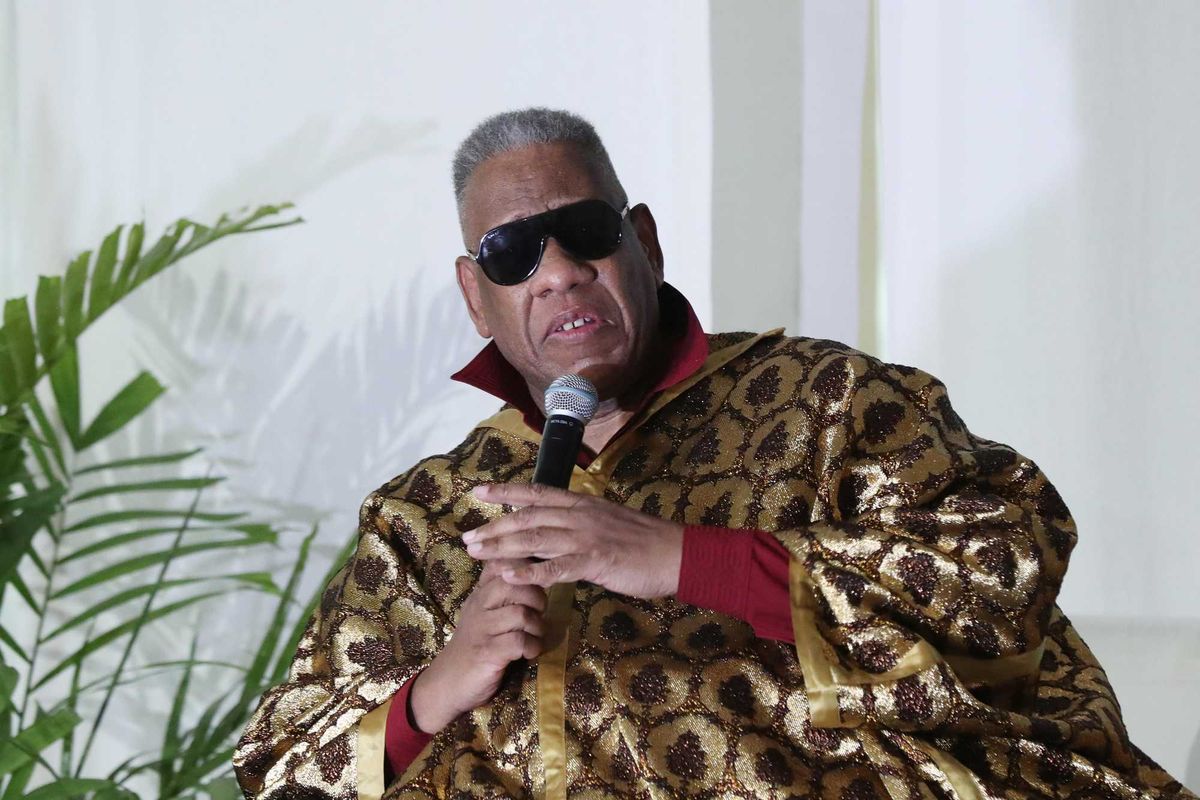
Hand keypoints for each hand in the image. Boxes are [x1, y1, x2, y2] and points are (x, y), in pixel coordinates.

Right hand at [408, 557, 544, 733]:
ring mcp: (481, 629)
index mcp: (480, 594)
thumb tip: (531, 572)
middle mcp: (478, 606)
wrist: (446, 684)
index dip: (524, 566)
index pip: (500, 563)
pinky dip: (532, 647)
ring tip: (535, 636)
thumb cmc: (473, 646)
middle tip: (540, 612)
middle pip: (513, 583)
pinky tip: (529, 653)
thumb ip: (501, 594)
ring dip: (537, 626)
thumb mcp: (483, 614)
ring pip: (520, 613)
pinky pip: (519, 641)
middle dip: (537, 596)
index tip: (535, 581)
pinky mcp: (486, 653)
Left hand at [463, 483, 684, 598]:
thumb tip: (560, 528)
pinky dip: (530, 573)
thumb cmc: (645, 542)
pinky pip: (556, 568)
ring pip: (535, 539)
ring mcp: (586, 536)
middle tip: (468, 537)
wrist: (676, 553)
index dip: (506, 491)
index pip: (536, 492)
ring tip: (477, 554)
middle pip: (527, 517)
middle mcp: (579, 515)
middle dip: (495, 526)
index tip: (478, 491)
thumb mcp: (609, 522)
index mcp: (582, 503)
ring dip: (502, 547)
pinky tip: (509, 577)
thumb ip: (582, 523)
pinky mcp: (595, 561)